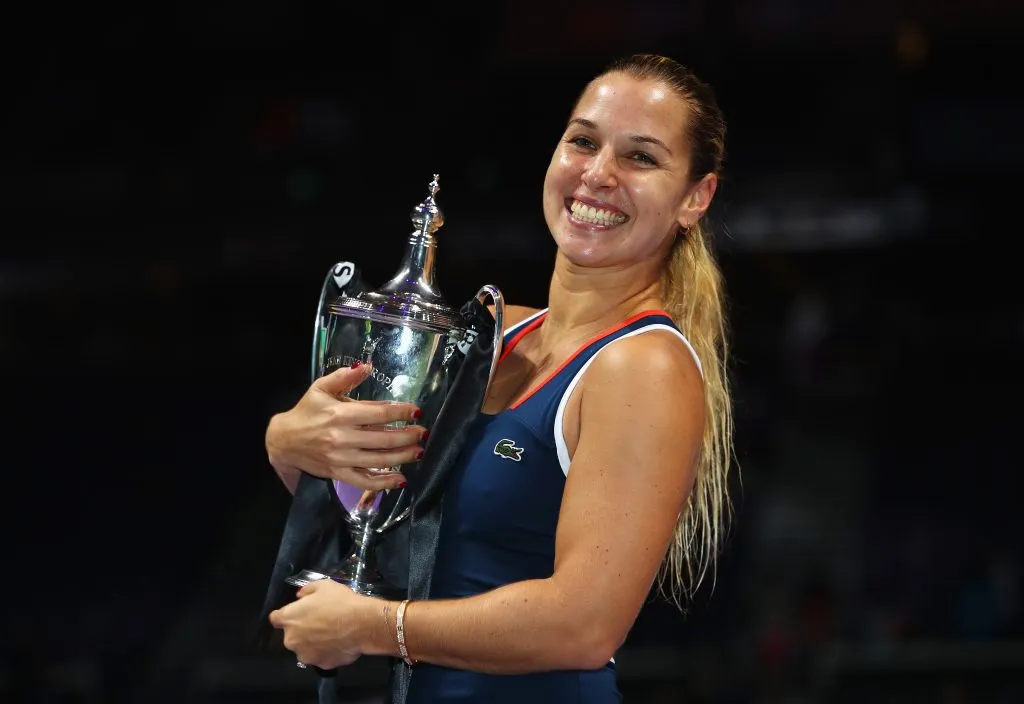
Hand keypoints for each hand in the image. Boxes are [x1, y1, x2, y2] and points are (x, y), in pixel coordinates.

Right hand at [266, 363, 425, 490]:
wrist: (283, 440)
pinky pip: (365, 481)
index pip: (378, 414)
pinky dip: (384, 483)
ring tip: (419, 451)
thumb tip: (366, 366)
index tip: (417, 411)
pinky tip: (401, 479)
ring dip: (403, 457)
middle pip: (383, 439)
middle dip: (408, 436)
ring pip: (379, 461)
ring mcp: (341, 459)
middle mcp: (342, 438)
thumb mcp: (321, 388)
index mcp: (340, 414)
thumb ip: (344, 377)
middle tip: (423, 433)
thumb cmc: (306, 411)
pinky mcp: (338, 474)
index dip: (401, 412)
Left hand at [268, 579, 373, 668]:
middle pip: (291, 635)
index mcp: (289, 618)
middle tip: (320, 621)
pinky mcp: (320, 665)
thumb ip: (307, 591)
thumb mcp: (323, 585)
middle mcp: (291, 640)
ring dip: (313, 643)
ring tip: (331, 634)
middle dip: (302, 630)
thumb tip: (300, 596)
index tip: (296, 614)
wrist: (361, 624)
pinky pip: (320, 657)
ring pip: (305, 648)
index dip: (285, 615)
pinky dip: (326, 652)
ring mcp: (305, 655)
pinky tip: (338, 642)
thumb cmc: (340, 602)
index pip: (275, 618)